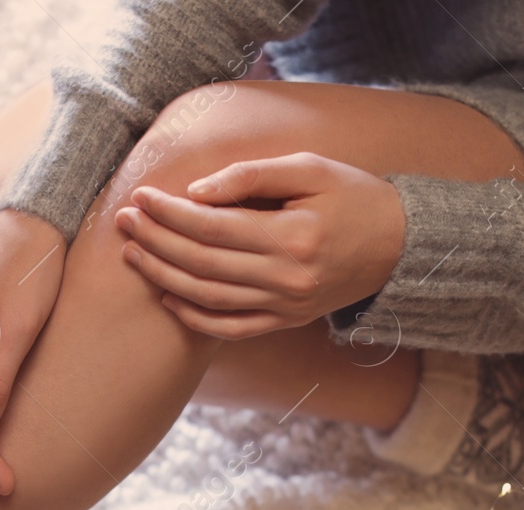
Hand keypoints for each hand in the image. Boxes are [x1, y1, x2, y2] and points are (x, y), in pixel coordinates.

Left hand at [114, 152, 404, 339]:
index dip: (171, 214)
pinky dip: (195, 317)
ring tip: (133, 255)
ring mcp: (287, 307)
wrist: (399, 246)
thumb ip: (251, 177)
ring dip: (165, 277)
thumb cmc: (353, 196)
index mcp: (294, 237)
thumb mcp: (310, 169)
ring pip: (210, 299)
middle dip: (157, 242)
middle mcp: (288, 279)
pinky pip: (231, 328)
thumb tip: (197, 192)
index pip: (214, 228)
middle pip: (204, 264)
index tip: (141, 197)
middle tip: (124, 222)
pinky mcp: (287, 321)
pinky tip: (168, 296)